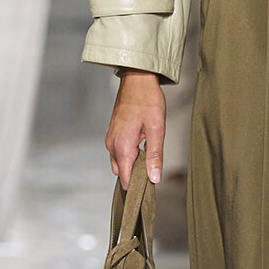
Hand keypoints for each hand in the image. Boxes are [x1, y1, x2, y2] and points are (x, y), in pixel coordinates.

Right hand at [106, 69, 165, 186]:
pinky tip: (142, 147)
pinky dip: (128, 155)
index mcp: (122, 146)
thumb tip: (154, 178)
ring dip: (132, 165)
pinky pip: (118, 152)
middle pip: (121, 173)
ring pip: (119, 163)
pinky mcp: (113, 133)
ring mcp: (111, 139)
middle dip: (135, 176)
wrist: (136, 80)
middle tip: (153, 171)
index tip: (150, 189)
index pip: (126, 179)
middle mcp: (112, 145)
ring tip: (149, 156)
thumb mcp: (157, 129)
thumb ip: (155, 156)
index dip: (137, 186)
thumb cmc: (148, 101)